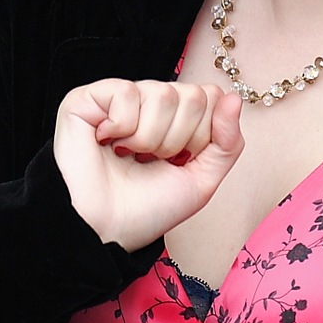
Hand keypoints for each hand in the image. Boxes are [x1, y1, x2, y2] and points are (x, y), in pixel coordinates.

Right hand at [54, 79, 243, 251]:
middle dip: (178, 139)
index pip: (212, 97)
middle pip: (193, 95)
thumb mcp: (201, 180)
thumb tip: (233, 98)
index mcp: (176, 119)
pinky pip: (126, 92)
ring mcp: (120, 99)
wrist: (104, 231)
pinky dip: (121, 127)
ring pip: (163, 94)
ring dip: (149, 138)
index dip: (202, 135)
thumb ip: (227, 143)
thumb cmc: (145, 210)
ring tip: (128, 156)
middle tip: (150, 160)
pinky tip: (106, 142)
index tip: (178, 161)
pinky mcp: (88, 98)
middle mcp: (150, 103)